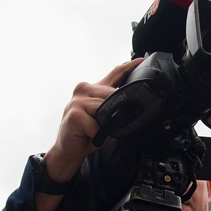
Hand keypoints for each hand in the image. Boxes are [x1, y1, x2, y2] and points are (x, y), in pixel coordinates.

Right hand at [36, 59, 140, 210]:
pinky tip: (88, 135)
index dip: (129, 66)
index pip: (114, 73)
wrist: (68, 150)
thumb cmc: (86, 133)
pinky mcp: (74, 114)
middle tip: (103, 125)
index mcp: (93, 89)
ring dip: (104, 126)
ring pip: (105, 110)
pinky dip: (96, 135)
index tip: (141, 60)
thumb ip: (114, 107)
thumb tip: (131, 105)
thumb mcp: (105, 117)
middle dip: (115, 111)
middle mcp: (84, 90)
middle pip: (112, 94)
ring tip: (94, 131)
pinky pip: (96, 125)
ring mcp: (77, 101)